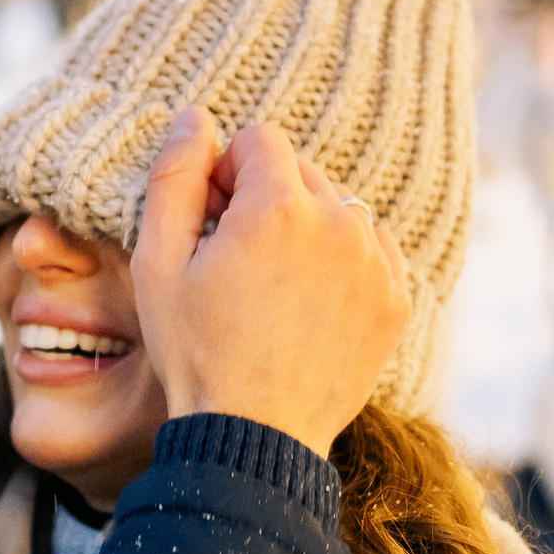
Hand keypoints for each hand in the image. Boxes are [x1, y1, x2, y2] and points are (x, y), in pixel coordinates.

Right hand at [131, 110, 409, 457]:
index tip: (212, 220)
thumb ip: (174, 178)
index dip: (226, 173)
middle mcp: (339, 223)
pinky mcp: (395, 300)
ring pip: (339, 208)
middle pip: (302, 170)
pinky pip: (370, 250)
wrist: (255, 436)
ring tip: (273, 285)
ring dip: (306, 227)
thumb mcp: (158, 263)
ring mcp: (375, 263)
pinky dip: (341, 262)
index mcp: (278, 206)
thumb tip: (194, 117)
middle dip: (266, 197)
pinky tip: (308, 303)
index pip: (260, 140)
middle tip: (236, 259)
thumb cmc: (197, 352)